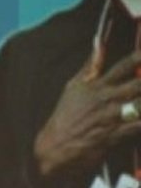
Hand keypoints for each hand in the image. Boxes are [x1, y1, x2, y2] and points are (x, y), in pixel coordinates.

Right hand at [34, 50, 140, 178]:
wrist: (55, 146)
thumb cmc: (65, 116)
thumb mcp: (73, 86)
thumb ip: (91, 65)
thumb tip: (98, 41)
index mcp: (97, 86)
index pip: (124, 66)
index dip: (140, 58)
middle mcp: (107, 99)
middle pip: (139, 84)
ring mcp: (113, 117)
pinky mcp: (116, 135)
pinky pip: (139, 126)